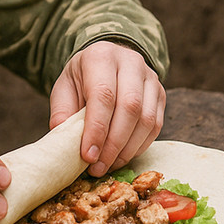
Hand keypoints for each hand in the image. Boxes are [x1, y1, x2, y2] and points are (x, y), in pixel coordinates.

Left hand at [49, 41, 165, 176]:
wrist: (106, 62)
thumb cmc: (82, 79)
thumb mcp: (64, 89)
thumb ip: (63, 112)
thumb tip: (65, 142)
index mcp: (101, 56)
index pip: (103, 95)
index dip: (97, 129)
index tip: (88, 155)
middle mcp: (131, 62)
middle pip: (129, 108)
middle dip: (113, 144)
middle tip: (98, 167)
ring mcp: (150, 78)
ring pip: (146, 119)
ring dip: (127, 149)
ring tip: (108, 165)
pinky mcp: (160, 94)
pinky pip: (155, 125)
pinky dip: (139, 146)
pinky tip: (122, 156)